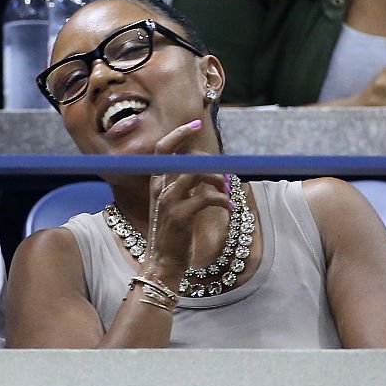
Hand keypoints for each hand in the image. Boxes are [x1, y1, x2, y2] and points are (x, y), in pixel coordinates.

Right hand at [146, 120, 229, 284]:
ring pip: (197, 173)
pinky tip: (228, 207)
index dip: (179, 133)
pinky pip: (207, 197)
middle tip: (224, 177)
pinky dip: (222, 199)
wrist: (162, 262)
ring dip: (217, 179)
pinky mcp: (180, 215)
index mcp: (157, 182)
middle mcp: (159, 188)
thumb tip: (208, 172)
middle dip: (211, 163)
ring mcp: (168, 201)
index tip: (196, 123)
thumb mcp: (173, 205)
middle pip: (186, 158)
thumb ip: (185, 186)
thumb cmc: (172, 234)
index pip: (163, 148)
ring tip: (226, 191)